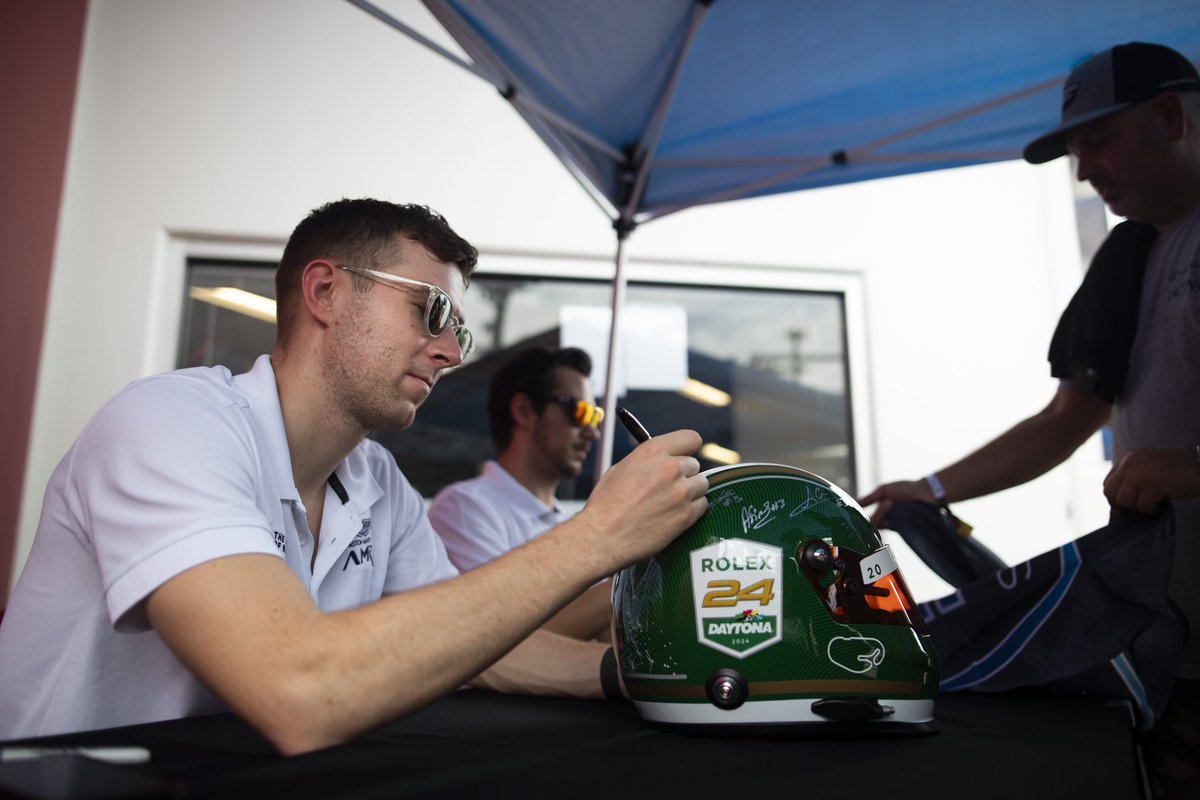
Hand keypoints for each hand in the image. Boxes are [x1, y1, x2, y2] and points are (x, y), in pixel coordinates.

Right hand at [581, 429, 707, 569]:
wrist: (602, 537)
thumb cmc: (606, 504)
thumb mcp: (620, 469)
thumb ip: (647, 461)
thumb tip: (661, 460)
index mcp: (652, 451)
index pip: (691, 438)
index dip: (687, 449)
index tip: (682, 456)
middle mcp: (670, 468)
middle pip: (695, 464)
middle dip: (684, 474)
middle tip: (669, 486)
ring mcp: (681, 492)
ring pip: (702, 484)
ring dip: (690, 491)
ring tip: (671, 502)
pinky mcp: (686, 515)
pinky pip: (702, 505)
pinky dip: (692, 509)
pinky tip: (675, 514)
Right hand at [856, 479, 936, 528]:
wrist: (926, 491)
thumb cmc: (906, 489)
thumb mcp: (884, 490)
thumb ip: (870, 498)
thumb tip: (854, 502)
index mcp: (881, 512)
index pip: (866, 518)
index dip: (860, 516)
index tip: (857, 511)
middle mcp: (887, 520)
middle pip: (874, 523)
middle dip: (878, 513)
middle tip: (887, 501)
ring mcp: (896, 525)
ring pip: (884, 526)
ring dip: (885, 514)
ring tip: (891, 501)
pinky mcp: (905, 528)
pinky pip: (895, 528)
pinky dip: (894, 519)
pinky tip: (896, 510)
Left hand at [1103, 448, 1199, 513]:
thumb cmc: (1178, 471)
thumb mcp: (1148, 468)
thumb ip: (1132, 478)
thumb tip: (1116, 505)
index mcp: (1128, 457)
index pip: (1108, 482)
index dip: (1114, 497)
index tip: (1123, 508)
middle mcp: (1129, 462)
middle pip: (1110, 492)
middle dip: (1122, 505)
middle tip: (1139, 508)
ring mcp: (1139, 472)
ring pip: (1125, 501)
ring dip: (1140, 507)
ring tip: (1156, 502)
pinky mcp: (1151, 484)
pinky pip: (1143, 506)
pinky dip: (1154, 509)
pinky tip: (1164, 503)